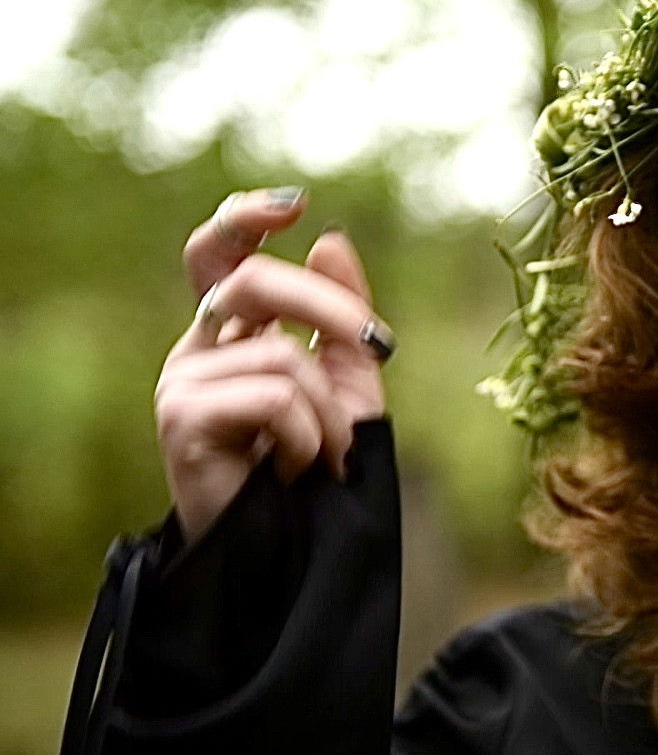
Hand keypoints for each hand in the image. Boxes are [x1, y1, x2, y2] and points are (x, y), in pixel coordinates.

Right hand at [154, 189, 389, 542]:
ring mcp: (183, 380)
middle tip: (380, 345)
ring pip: (284, 358)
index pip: (218, 254)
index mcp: (233, 330)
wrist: (286, 549)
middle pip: (257, 284)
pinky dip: (308, 438)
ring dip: (329, 414)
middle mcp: (199, 346)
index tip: (294, 205)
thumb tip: (330, 239)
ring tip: (322, 458)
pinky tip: (295, 472)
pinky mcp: (181, 418)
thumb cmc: (314, 468)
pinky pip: (275, 399)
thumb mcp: (347, 383)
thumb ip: (342, 317)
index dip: (244, 219)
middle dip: (330, 309)